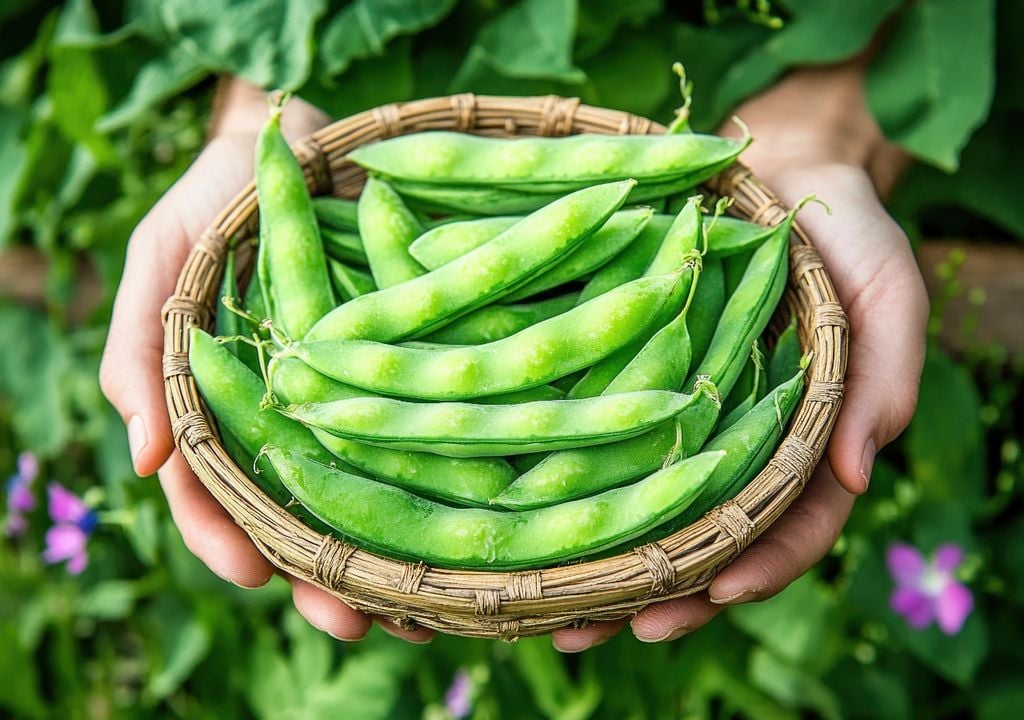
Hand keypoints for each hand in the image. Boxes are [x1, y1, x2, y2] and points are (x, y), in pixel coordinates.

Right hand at [99, 80, 432, 643]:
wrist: (306, 140)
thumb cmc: (221, 196)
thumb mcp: (161, 257)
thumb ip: (138, 349)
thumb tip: (143, 458)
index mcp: (224, 406)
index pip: (214, 490)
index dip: (227, 537)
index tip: (254, 574)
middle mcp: (294, 417)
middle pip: (302, 514)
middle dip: (323, 574)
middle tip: (354, 620)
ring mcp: (356, 400)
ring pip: (370, 494)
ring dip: (390, 555)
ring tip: (421, 606)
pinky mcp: (413, 375)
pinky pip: (427, 435)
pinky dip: (445, 484)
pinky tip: (472, 528)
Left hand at [552, 64, 928, 650]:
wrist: (771, 166)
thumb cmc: (839, 232)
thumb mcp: (885, 289)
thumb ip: (886, 374)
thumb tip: (856, 469)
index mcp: (802, 440)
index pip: (788, 524)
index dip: (754, 568)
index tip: (707, 597)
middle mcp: (735, 444)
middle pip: (704, 537)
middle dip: (661, 589)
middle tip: (607, 627)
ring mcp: (681, 416)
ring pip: (645, 504)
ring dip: (603, 560)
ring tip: (553, 607)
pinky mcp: (628, 379)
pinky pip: (600, 438)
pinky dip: (569, 480)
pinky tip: (523, 514)